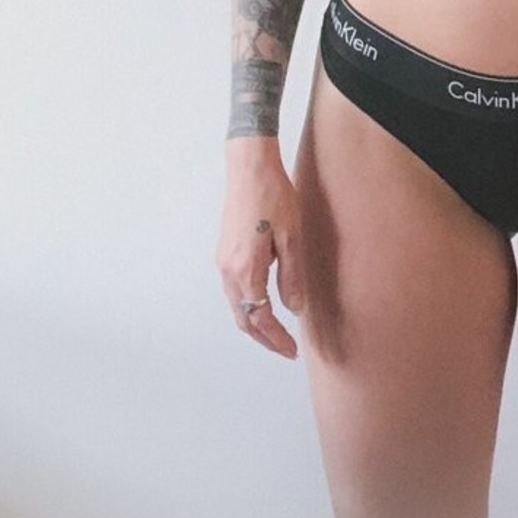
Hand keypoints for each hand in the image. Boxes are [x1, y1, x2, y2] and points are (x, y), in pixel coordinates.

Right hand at [216, 141, 303, 358]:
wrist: (249, 167)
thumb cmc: (274, 196)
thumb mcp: (292, 236)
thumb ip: (292, 276)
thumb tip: (294, 309)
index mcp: (246, 270)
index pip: (260, 318)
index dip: (276, 338)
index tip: (292, 351)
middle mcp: (228, 270)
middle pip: (243, 319)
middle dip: (264, 338)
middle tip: (285, 349)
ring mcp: (222, 261)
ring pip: (236, 305)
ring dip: (255, 322)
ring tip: (277, 331)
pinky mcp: (224, 252)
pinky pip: (234, 290)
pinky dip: (248, 304)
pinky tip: (265, 302)